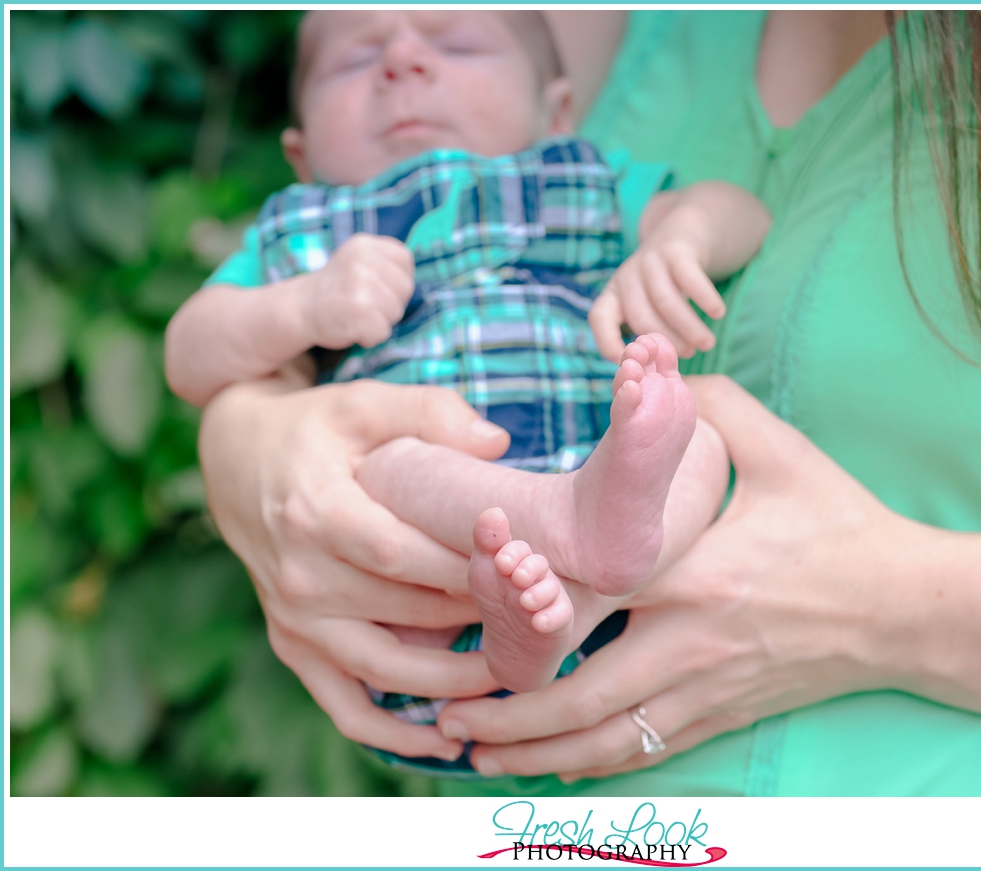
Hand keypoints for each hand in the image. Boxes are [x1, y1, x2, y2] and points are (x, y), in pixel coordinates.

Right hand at [199, 373, 511, 759]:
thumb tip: (498, 442)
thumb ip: (430, 414)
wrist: (236, 459)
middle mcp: (298, 576)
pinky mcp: (291, 644)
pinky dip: (391, 733)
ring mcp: (292, 619)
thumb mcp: (364, 402)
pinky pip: (342, 704)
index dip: (465, 574)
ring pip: (384, 670)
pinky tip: (446, 738)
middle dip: (479, 623)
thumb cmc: (315, 428)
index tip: (526, 574)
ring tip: (516, 677)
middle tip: (542, 624)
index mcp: (318, 514)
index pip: (403, 557)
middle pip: (404, 616)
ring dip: (453, 684)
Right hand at [301, 233, 414, 349]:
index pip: (405, 262)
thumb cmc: (336, 290)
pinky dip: (369, 337)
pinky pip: (382, 332)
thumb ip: (386, 266)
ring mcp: (360, 285)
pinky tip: (351, 328)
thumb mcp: (359, 263)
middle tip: (361, 304)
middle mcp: (363, 261)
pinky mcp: (358, 310)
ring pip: (395, 312)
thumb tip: (419, 283)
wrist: (299, 309)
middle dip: (389, 303)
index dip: (395, 281)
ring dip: (379, 321)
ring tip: (355, 315)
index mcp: (365, 244)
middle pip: (405, 289)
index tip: (374, 287)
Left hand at [436, 375, 902, 777]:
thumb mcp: (785, 453)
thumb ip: (716, 405)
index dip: (520, 619)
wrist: (910, 609)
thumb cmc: (844, 528)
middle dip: (507, 717)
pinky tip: (554, 768)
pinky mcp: (724, 714)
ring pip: (606, 740)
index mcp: (695, 574)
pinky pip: (647, 750)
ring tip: (476, 757)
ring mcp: (707, 689)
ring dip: (536, 755)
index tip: (465, 621)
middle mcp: (691, 643)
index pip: (589, 605)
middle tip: (445, 719)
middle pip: (580, 697)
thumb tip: (657, 369)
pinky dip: (592, 766)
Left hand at [589, 205, 726, 361]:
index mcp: (615, 293)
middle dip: (665, 341)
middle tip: (688, 356)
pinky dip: (705, 299)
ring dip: (688, 327)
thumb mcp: (649, 303)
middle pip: (641, 316)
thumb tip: (656, 374)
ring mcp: (651, 259)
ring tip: (707, 344)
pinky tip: (718, 313)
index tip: (628, 363)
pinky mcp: (677, 248)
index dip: (607, 342)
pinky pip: (690, 278)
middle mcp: (628, 276)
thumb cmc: (668, 282)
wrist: (687, 230)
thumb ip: (648, 330)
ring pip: (666, 301)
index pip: (599, 318)